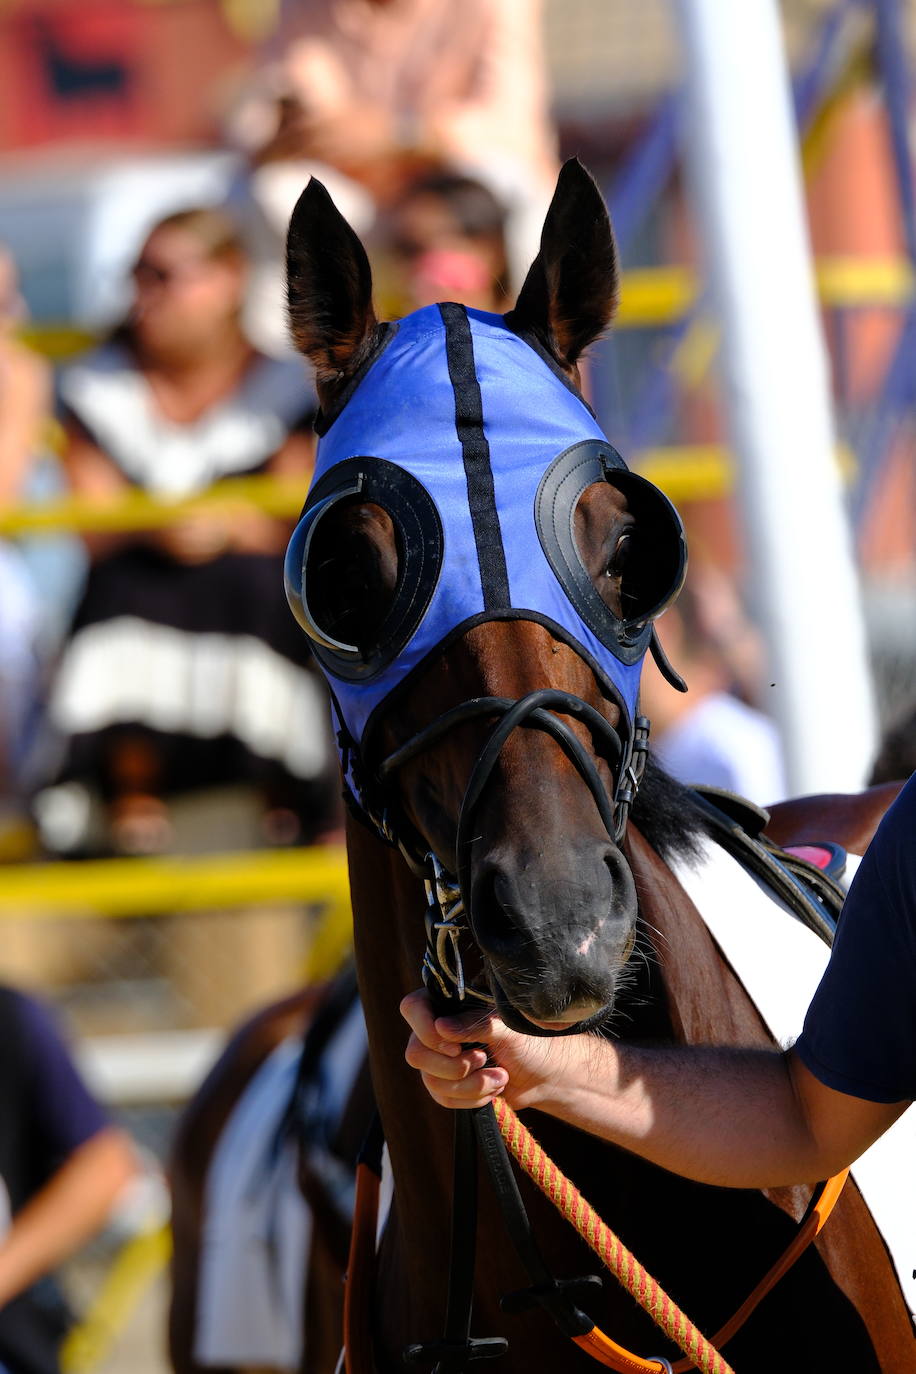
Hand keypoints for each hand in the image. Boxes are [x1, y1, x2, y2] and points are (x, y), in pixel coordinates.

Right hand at [400, 988, 582, 1112]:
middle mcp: (437, 1030)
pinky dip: (471, 1099)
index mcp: (448, 1004)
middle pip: (416, 1053)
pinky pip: (442, 1098)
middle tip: (484, 1059)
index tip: (456, 1046)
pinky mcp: (447, 1085)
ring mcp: (439, 1059)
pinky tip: (493, 1089)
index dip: (426, 1031)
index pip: (412, 1008)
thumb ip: (474, 1025)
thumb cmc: (528, 1042)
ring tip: (500, 1077)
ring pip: (430, 1081)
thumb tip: (441, 1027)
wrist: (543, 1076)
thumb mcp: (506, 1029)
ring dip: (470, 1085)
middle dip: (454, 1067)